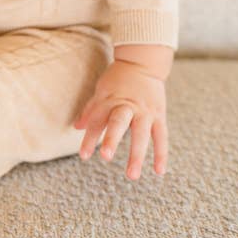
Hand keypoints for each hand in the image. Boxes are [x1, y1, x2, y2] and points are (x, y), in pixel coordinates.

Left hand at [73, 59, 167, 179]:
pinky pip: (161, 136)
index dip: (90, 137)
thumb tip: (77, 127)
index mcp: (110, 99)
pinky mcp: (158, 115)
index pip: (97, 120)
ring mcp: (144, 111)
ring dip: (137, 155)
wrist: (142, 62)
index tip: (84, 156)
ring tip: (132, 175)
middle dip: (112, 139)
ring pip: (142, 134)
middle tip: (105, 157)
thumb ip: (91, 109)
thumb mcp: (102, 89)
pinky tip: (159, 172)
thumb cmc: (118, 78)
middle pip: (119, 122)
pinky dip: (161, 154)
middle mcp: (127, 105)